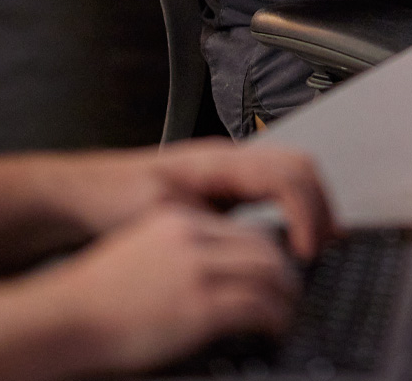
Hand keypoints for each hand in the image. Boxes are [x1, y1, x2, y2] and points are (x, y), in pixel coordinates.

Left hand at [36, 140, 337, 261]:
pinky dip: (298, 211)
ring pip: (294, 175)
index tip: (305, 252)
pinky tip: (295, 238)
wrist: (86, 192)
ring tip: (320, 247)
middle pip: (302, 167)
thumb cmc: (113, 197)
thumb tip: (247, 247)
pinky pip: (278, 190)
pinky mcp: (227, 188)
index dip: (307, 214)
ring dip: (315, 208)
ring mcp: (231, 171)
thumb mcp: (160, 216)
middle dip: (323, 207)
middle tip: (326, 250)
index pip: (286, 176)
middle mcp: (231, 158)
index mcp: (219, 160)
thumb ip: (206, 225)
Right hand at [54, 206, 300, 372]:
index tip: (278, 268)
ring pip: (269, 273)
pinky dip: (275, 317)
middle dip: (285, 272)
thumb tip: (214, 270)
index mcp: (177, 222)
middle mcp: (191, 239)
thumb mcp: (141, 254)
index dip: (268, 251)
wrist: (65, 318)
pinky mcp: (200, 306)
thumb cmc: (95, 297)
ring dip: (286, 296)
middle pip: (263, 248)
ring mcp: (197, 272)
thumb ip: (178, 254)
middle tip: (292, 292)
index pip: (242, 230)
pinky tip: (275, 327)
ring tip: (287, 312)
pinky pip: (258, 306)